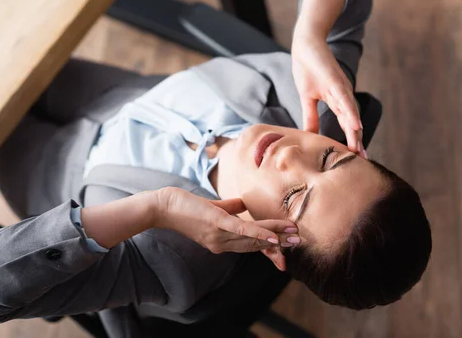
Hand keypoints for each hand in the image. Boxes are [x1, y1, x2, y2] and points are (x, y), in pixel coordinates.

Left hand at [154, 187, 296, 254]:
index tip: (285, 257)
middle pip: (255, 245)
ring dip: (276, 236)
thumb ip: (230, 208)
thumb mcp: (213, 209)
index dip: (268, 251)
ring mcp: (219, 235)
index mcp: (222, 242)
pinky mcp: (216, 223)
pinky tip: (273, 237)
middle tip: (299, 242)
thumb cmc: (186, 206)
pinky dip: (258, 234)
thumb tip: (244, 204)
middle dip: (279, 244)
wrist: (162, 207)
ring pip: (253, 237)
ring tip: (293, 235)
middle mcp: (221, 243)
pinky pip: (241, 231)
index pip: (250, 248)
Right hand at [291, 29, 366, 157]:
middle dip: (357, 142)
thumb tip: (309, 135)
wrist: (306, 44)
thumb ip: (310, 117)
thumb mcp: (307, 98)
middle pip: (352, 122)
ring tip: (360, 150)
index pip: (346, 124)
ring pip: (351, 114)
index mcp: (337, 101)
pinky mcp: (335, 80)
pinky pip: (344, 99)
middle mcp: (343, 96)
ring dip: (356, 132)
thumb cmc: (307, 68)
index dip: (351, 141)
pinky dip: (350, 113)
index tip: (355, 159)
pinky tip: (355, 125)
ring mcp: (341, 88)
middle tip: (363, 161)